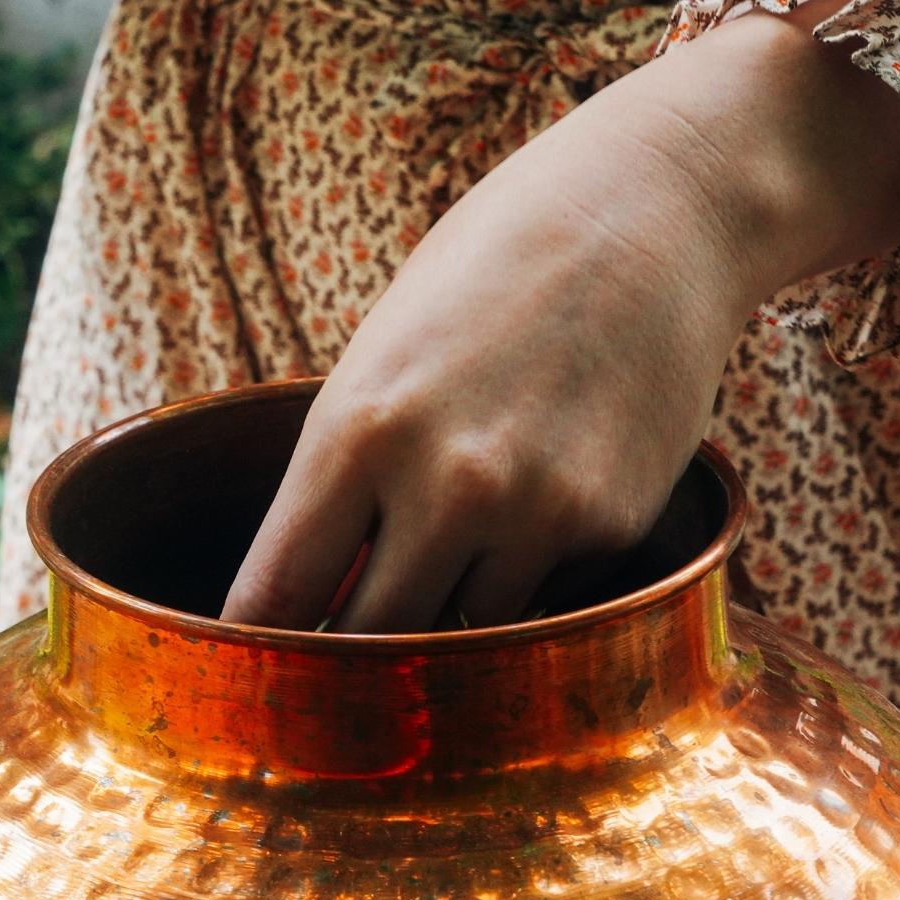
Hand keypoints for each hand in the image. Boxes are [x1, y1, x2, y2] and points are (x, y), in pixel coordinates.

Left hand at [221, 0, 899, 632]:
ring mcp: (537, 513)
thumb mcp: (383, 357)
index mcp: (356, 431)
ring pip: (465, 639)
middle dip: (348, 665)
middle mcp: (444, 485)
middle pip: (368, 644)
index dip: (255, 655)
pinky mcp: (611, 526)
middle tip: (338, 675)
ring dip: (446, 626)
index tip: (248, 685)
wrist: (651, 214)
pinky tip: (543, 500)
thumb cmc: (490, 273)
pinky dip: (527, 580)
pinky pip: (544, 599)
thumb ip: (345, 475)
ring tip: (453, 560)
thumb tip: (311, 595)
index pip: (277, 594)